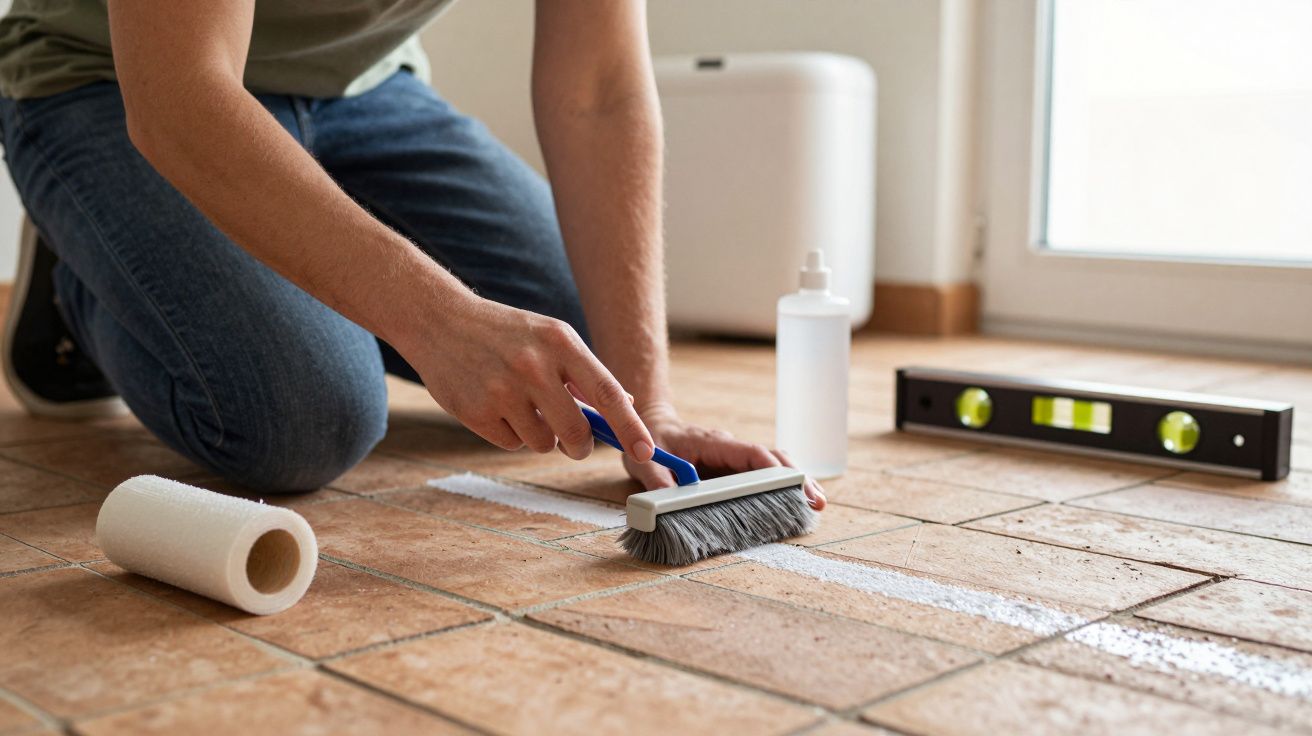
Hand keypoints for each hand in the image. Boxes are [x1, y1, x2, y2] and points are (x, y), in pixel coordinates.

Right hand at [405, 294, 654, 462]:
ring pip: (543, 443)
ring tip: (519, 405)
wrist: (440, 320)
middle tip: (573, 444)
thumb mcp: (551, 337)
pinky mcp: (475, 411)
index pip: (607, 394)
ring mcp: (502, 390)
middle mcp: (533, 365)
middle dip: (579, 446)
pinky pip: (511, 444)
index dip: (631, 428)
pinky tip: (495, 406)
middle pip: (577, 433)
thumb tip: (627, 408)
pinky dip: (509, 434)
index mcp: (561, 342)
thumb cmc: (506, 333)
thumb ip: (586, 374)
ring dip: (538, 435)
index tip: (646, 452)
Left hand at [622, 403, 826, 510]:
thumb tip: (664, 504)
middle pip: (772, 458)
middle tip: (817, 500)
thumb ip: (655, 480)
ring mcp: (732, 457)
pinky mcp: (731, 468)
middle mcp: (728, 448)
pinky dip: (780, 486)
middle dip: (797, 477)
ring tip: (815, 505)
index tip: (792, 482)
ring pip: (771, 466)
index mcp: (712, 443)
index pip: (750, 452)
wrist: (648, 423)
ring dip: (794, 482)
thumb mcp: (644, 460)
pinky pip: (760, 474)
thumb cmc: (648, 441)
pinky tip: (794, 503)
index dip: (772, 467)